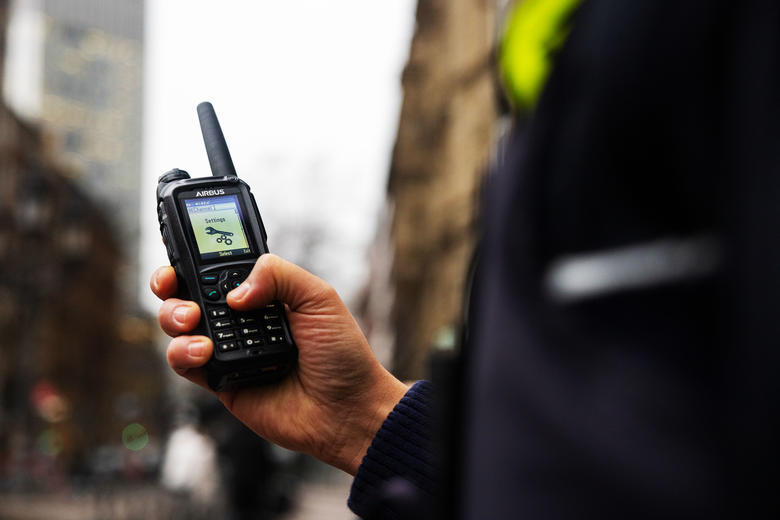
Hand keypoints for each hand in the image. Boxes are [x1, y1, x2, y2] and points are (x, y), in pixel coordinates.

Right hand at [151, 254, 407, 474]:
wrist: (347, 410)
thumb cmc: (343, 354)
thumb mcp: (319, 298)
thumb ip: (278, 275)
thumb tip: (234, 291)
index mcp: (264, 292)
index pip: (219, 267)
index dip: (194, 258)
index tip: (180, 252)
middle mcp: (242, 318)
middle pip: (188, 292)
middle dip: (171, 283)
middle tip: (173, 284)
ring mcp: (230, 349)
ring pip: (180, 326)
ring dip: (174, 316)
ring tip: (193, 320)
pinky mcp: (221, 381)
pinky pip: (185, 364)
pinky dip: (183, 353)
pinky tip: (202, 351)